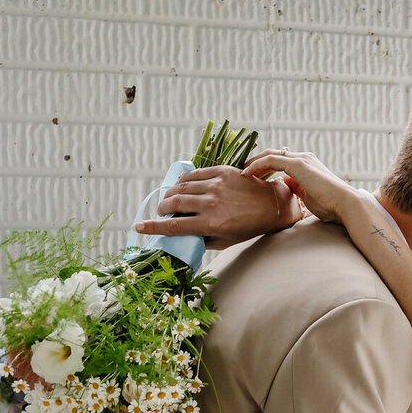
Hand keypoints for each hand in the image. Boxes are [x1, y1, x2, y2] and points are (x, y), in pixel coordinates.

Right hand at [134, 166, 299, 248]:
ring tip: (169, 199)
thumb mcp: (225, 240)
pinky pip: (195, 174)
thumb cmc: (249, 227)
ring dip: (170, 193)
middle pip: (173, 203)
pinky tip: (181, 185)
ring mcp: (216, 185)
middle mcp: (211, 204)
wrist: (273, 206)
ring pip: (181, 187)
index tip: (138, 226)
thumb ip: (202, 239)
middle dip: (162, 208)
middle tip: (161, 212)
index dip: (153, 227)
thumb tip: (182, 237)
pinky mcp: (222, 172)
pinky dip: (183, 180)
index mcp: (211, 224)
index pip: (174, 226)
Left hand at [243, 149, 358, 224]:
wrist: (344, 205)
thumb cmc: (330, 206)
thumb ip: (296, 189)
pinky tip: (247, 175)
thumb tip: (285, 188)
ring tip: (241, 173)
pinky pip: (271, 161)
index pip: (279, 161)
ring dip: (253, 163)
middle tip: (241, 172)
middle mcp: (304, 158)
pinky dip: (257, 166)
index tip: (250, 177)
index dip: (263, 167)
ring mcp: (301, 160)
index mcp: (307, 165)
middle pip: (272, 155)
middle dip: (255, 162)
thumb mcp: (307, 196)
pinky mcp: (298, 165)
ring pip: (269, 155)